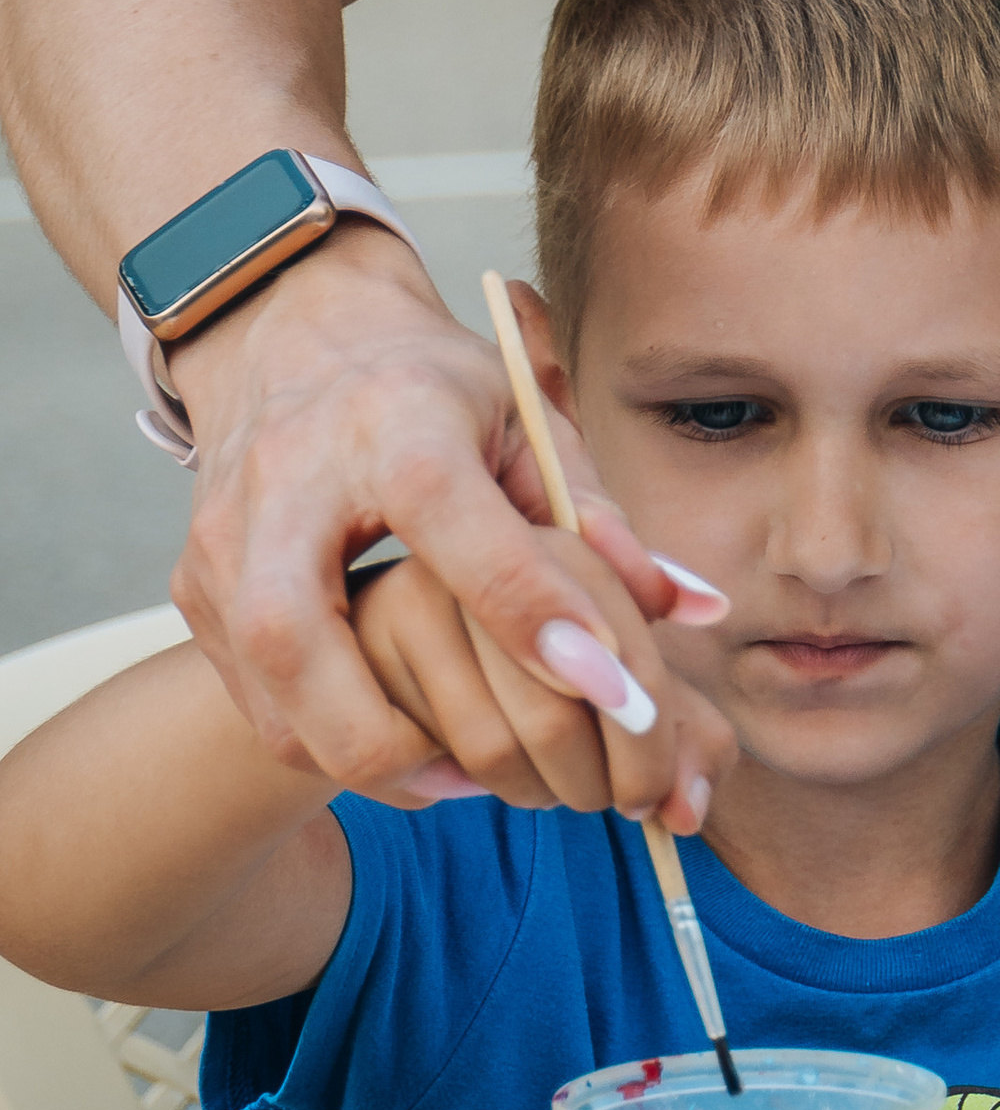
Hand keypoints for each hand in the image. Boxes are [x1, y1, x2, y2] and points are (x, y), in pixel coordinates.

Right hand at [169, 225, 733, 821]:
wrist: (289, 333)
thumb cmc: (428, 386)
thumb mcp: (525, 422)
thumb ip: (601, 520)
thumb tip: (693, 609)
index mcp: (394, 426)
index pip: (456, 529)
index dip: (533, 614)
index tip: (609, 686)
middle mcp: (290, 482)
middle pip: (299, 633)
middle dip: (389, 732)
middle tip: (491, 775)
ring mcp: (225, 538)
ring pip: (266, 686)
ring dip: (360, 752)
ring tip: (457, 775)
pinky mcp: (196, 585)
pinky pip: (253, 698)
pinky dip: (326, 741)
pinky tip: (403, 747)